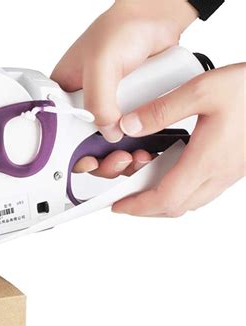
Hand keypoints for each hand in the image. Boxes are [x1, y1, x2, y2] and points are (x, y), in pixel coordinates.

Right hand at [51, 0, 196, 175]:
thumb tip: (107, 132)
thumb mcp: (101, 62)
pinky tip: (145, 148)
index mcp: (64, 94)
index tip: (89, 160)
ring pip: (108, 145)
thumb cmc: (121, 28)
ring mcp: (108, 108)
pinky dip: (137, 147)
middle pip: (85, 145)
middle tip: (116, 159)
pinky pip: (129, 136)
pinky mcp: (128, 110)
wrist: (158, 19)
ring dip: (121, 156)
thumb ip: (99, 100)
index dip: (72, 151)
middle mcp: (84, 104)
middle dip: (101, 159)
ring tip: (134, 155)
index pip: (60, 131)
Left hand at [113, 64, 245, 216]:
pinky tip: (170, 173)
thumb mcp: (203, 90)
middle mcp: (219, 173)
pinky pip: (202, 191)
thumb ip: (161, 110)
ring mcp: (229, 173)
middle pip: (175, 207)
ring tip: (142, 187)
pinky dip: (179, 191)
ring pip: (190, 202)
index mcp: (207, 160)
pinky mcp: (234, 167)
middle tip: (126, 199)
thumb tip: (130, 126)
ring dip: (162, 201)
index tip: (119, 206)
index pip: (165, 199)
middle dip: (145, 208)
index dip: (137, 206)